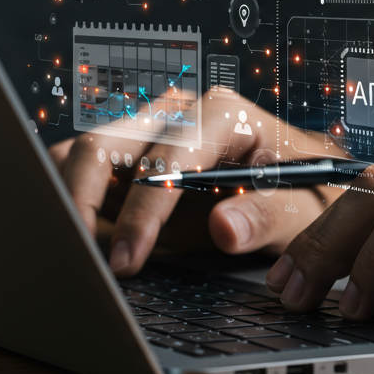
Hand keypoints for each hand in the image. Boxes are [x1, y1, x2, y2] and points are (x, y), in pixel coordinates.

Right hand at [49, 88, 344, 275]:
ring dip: (69, 201)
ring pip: (81, 155)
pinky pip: (84, 171)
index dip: (140, 214)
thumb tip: (224, 229)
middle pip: (101, 145)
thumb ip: (266, 218)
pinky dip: (74, 203)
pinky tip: (87, 242)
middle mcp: (177, 112)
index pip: (162, 160)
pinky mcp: (132, 154)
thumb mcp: (301, 210)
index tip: (128, 260)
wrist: (304, 186)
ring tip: (78, 253)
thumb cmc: (304, 192)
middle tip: (81, 260)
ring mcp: (149, 129)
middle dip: (79, 203)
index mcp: (220, 114)